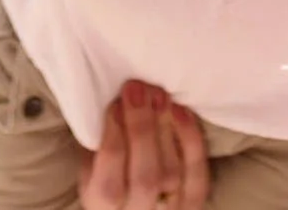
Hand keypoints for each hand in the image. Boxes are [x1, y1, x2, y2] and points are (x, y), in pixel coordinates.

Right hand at [81, 83, 207, 209]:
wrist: (140, 203)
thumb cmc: (110, 177)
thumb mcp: (90, 169)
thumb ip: (95, 146)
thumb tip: (107, 105)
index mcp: (102, 209)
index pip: (108, 183)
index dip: (113, 141)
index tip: (115, 104)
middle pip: (145, 178)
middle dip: (141, 129)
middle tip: (138, 90)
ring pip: (171, 174)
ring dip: (165, 129)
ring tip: (159, 94)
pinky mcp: (193, 204)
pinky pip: (197, 176)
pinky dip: (191, 142)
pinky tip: (181, 112)